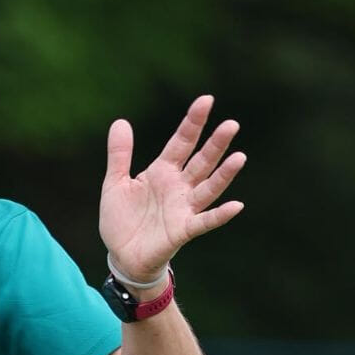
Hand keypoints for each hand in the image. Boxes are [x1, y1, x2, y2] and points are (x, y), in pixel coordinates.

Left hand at [100, 95, 245, 283]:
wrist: (122, 255)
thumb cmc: (122, 219)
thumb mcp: (115, 183)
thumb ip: (120, 154)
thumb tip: (121, 121)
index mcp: (162, 171)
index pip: (181, 142)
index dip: (193, 122)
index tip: (206, 100)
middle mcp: (178, 186)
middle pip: (201, 161)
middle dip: (215, 143)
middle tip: (231, 124)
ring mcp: (183, 208)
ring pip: (208, 187)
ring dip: (224, 174)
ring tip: (239, 157)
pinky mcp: (183, 230)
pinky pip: (204, 221)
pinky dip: (219, 214)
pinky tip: (236, 205)